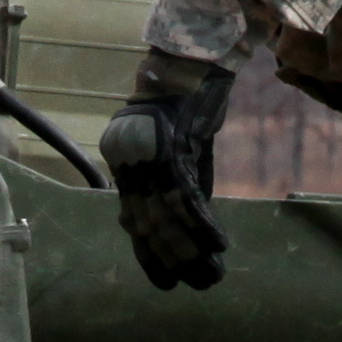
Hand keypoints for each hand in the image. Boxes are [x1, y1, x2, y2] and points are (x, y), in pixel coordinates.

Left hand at [99, 50, 235, 293]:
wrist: (195, 58)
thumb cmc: (191, 99)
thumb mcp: (186, 147)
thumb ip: (185, 181)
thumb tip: (194, 220)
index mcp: (123, 160)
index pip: (132, 218)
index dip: (148, 254)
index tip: (166, 281)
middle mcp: (125, 159)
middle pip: (146, 221)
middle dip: (173, 258)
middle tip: (198, 284)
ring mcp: (143, 152)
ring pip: (163, 213)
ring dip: (188, 248)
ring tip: (211, 273)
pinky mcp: (167, 144)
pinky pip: (182, 193)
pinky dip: (200, 222)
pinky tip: (217, 244)